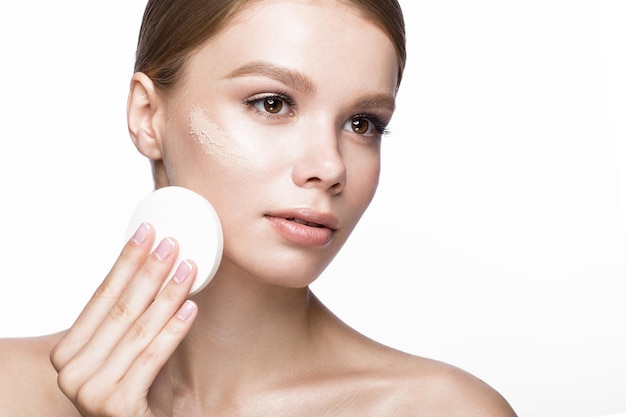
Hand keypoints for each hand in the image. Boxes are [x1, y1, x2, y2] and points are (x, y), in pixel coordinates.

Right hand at [50, 223, 197, 416]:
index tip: (146, 233)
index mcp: (68, 352)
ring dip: (167, 295)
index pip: (101, 295)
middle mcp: (71, 372)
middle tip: (172, 243)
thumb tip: (154, 265)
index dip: (126, 261)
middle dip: (149, 272)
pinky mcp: (116, 407)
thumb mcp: (123, 350)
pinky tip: (191, 308)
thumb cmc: (134, 390)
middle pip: (120, 308)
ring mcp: (91, 391)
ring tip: (188, 269)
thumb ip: (128, 318)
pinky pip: (152, 358)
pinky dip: (173, 331)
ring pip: (138, 330)